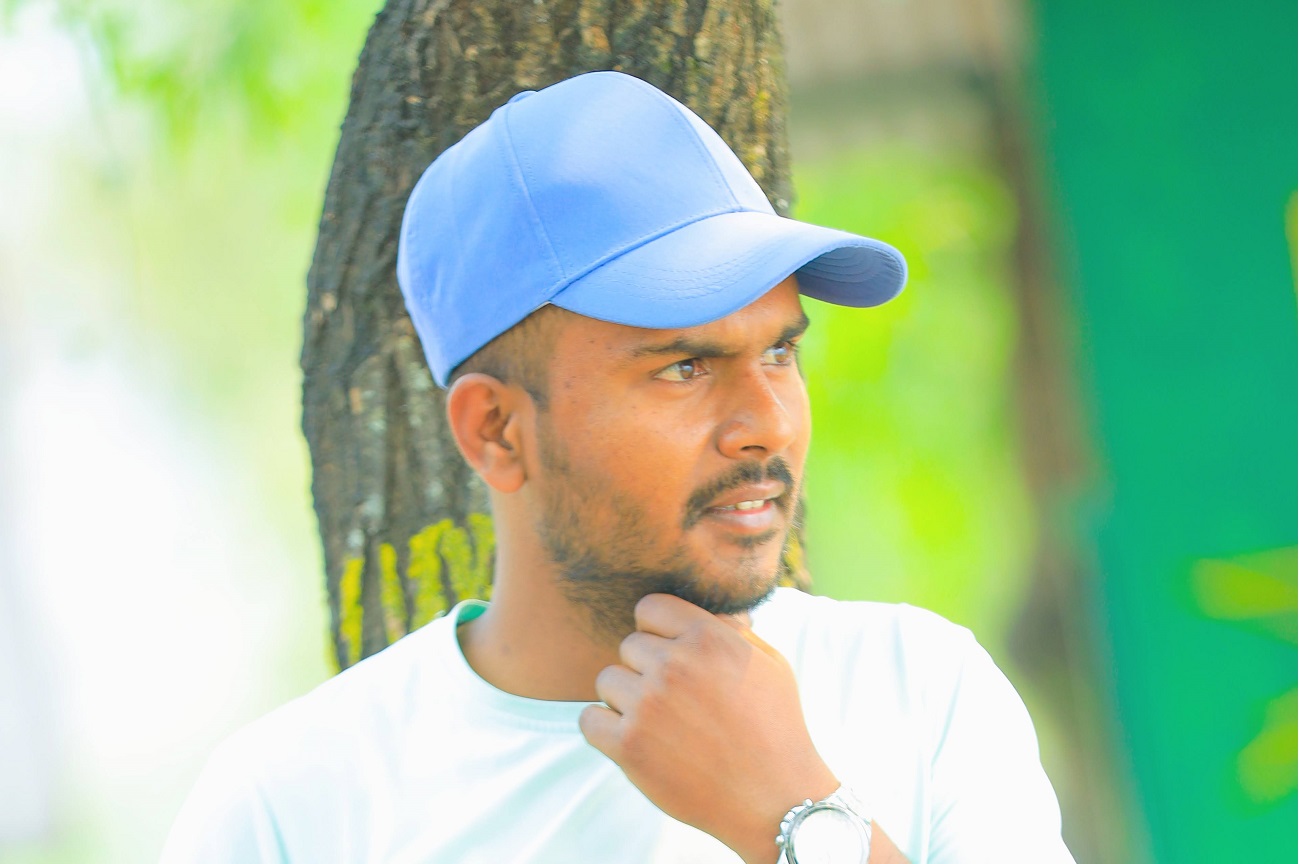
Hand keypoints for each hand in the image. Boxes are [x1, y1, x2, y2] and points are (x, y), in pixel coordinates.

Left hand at [579, 593, 838, 863]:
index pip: (649, 608)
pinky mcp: (629, 746)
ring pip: (606, 680)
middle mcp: (675, 665)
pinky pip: (589, 720)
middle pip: (628, 646)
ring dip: (626, 699)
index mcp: (708, 637)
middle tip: (675, 701)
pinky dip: (605, 730)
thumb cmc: (776, 727)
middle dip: (646, 669)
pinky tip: (634, 740)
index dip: (657, 632)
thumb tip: (701, 610)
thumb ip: (730, 629)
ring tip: (660, 724)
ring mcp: (649, 705)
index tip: (671, 656)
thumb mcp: (769, 663)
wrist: (775, 800)